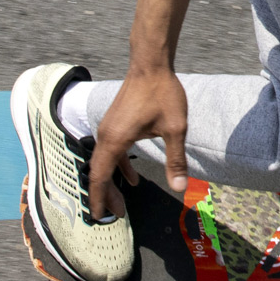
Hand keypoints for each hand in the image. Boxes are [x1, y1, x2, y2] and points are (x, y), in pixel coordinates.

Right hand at [87, 65, 188, 218]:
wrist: (151, 65)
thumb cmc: (162, 93)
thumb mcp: (175, 129)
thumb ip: (175, 160)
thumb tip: (180, 188)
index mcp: (115, 140)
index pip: (100, 176)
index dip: (99, 198)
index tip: (99, 216)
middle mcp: (106, 135)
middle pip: (99, 172)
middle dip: (105, 195)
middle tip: (114, 215)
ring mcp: (108, 128)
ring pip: (104, 163)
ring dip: (111, 182)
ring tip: (121, 202)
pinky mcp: (114, 123)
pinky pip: (111, 152)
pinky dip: (118, 167)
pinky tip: (131, 178)